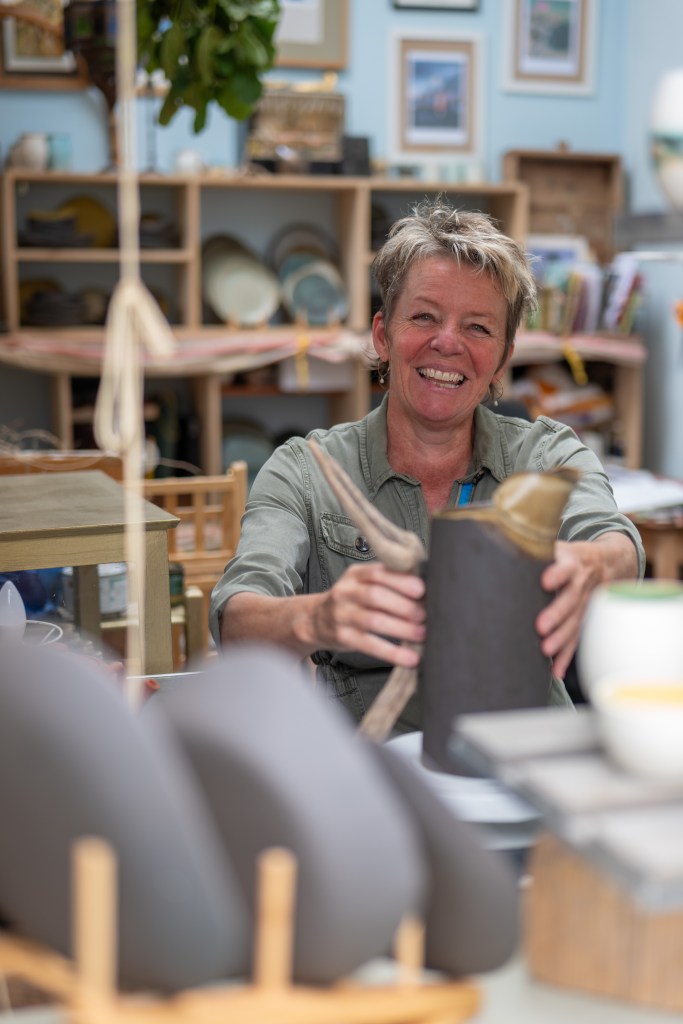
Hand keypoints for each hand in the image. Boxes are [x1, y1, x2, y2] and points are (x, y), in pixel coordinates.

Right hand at [310, 562, 425, 667]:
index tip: (421, 590)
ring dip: (401, 629)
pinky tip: (409, 658)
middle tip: (424, 616)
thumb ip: (387, 581)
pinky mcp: (342, 637)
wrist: (316, 620)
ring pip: (373, 621)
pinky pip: (369, 645)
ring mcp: (341, 615)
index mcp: (355, 574)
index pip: (377, 572)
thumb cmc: (352, 600)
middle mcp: (345, 592)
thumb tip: (427, 590)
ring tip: (421, 635)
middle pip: (375, 596)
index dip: (400, 581)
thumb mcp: (362, 583)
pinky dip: (392, 653)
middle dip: (403, 606)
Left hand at [535, 540, 603, 679]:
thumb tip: (505, 540)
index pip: (566, 567)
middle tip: (540, 626)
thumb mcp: (561, 545)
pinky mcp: (586, 619)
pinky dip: (568, 656)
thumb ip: (539, 549)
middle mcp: (582, 583)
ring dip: (562, 639)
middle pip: (571, 600)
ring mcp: (586, 604)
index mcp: (573, 562)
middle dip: (557, 613)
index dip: (557, 573)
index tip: (545, 581)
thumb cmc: (572, 554)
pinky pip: (578, 639)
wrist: (609, 562)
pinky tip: (557, 670)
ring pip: (576, 623)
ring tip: (546, 650)